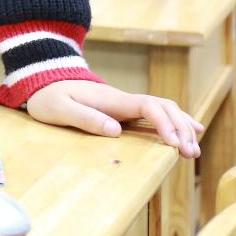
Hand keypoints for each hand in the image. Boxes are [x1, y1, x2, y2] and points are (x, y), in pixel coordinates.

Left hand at [26, 79, 203, 157]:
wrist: (43, 82)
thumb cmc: (49, 97)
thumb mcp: (60, 109)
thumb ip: (86, 118)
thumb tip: (116, 131)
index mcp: (112, 100)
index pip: (149, 107)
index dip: (165, 124)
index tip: (173, 144)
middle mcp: (123, 100)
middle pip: (163, 107)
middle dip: (181, 129)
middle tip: (190, 154)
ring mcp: (125, 104)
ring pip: (163, 110)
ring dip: (181, 127)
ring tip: (193, 150)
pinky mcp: (123, 111)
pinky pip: (155, 114)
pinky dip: (174, 123)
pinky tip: (190, 131)